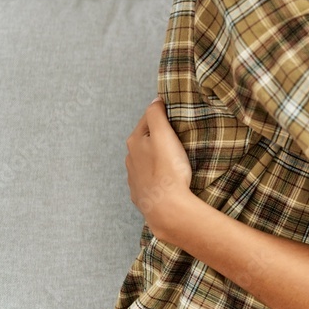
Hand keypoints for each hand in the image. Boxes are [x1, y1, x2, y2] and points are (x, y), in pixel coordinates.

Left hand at [125, 97, 192, 240]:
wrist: (166, 208)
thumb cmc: (168, 169)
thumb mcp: (164, 134)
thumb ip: (156, 114)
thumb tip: (155, 100)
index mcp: (134, 141)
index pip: (148, 118)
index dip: (163, 115)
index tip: (177, 116)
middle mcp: (130, 158)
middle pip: (146, 139)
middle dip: (159, 136)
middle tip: (179, 136)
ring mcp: (134, 178)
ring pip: (146, 159)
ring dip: (157, 156)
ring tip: (174, 158)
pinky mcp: (141, 194)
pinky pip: (149, 178)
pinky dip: (157, 174)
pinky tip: (167, 177)